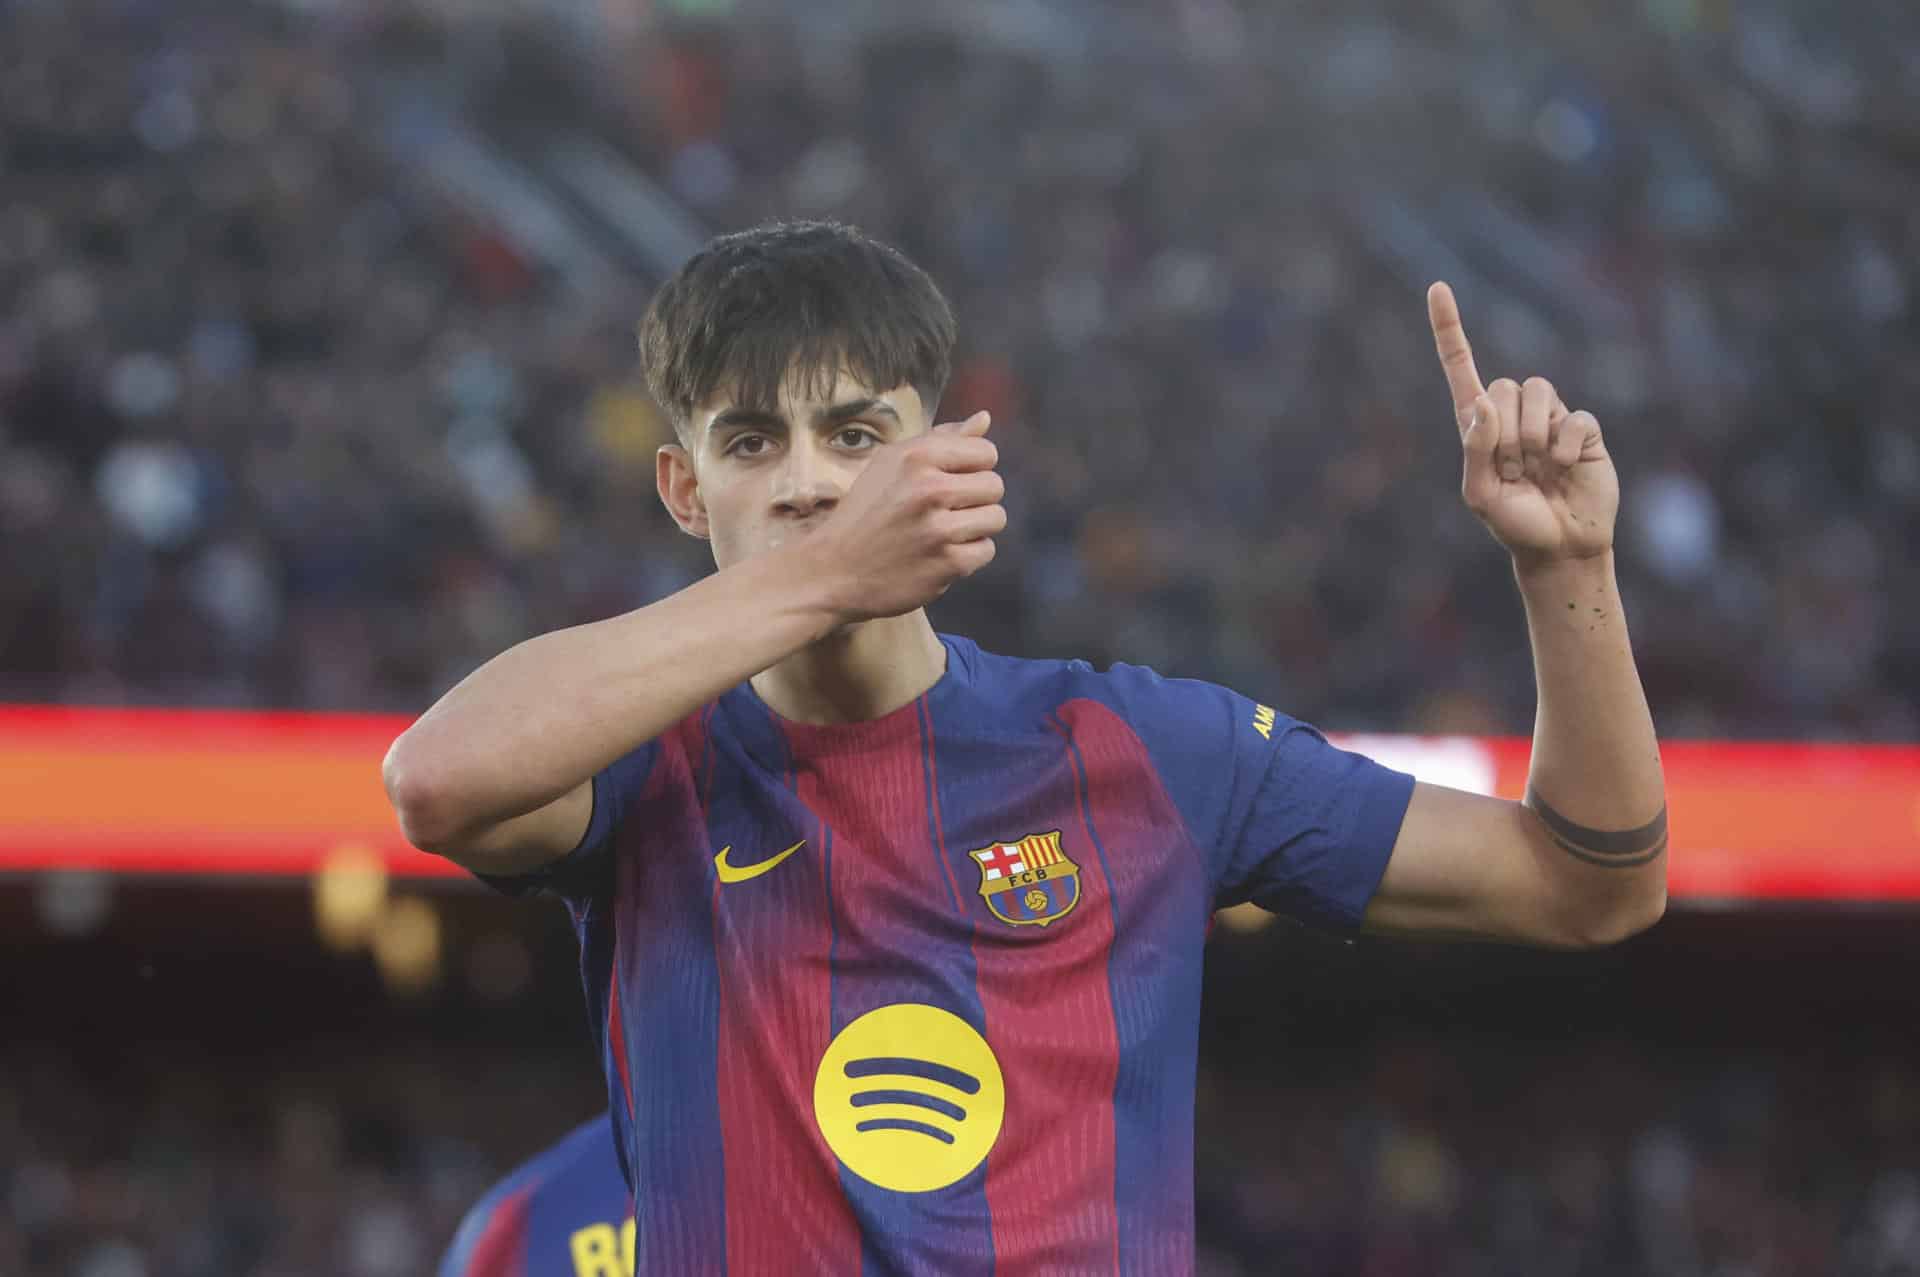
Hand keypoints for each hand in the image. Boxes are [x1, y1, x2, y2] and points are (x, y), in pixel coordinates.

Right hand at [810, 411, 1005, 621]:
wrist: (832, 571)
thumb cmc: (865, 513)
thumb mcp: (890, 464)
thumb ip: (941, 440)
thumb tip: (985, 417)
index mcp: (915, 456)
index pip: (985, 450)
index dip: (972, 467)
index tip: (949, 482)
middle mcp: (928, 488)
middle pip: (995, 485)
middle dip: (976, 498)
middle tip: (944, 511)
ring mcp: (939, 528)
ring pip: (996, 517)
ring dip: (975, 527)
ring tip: (943, 532)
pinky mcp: (947, 563)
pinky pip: (986, 550)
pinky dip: (967, 555)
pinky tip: (939, 555)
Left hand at [1427, 282, 1617, 564]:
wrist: (1560, 547)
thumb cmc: (1514, 523)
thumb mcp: (1480, 495)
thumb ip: (1475, 449)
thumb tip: (1484, 403)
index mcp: (1479, 426)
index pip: (1461, 367)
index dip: (1449, 329)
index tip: (1437, 288)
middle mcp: (1513, 415)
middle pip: (1503, 386)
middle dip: (1505, 433)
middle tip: (1514, 470)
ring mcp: (1550, 419)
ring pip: (1537, 391)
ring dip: (1531, 435)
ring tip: (1537, 468)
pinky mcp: (1583, 430)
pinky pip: (1572, 418)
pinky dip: (1564, 445)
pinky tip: (1564, 467)